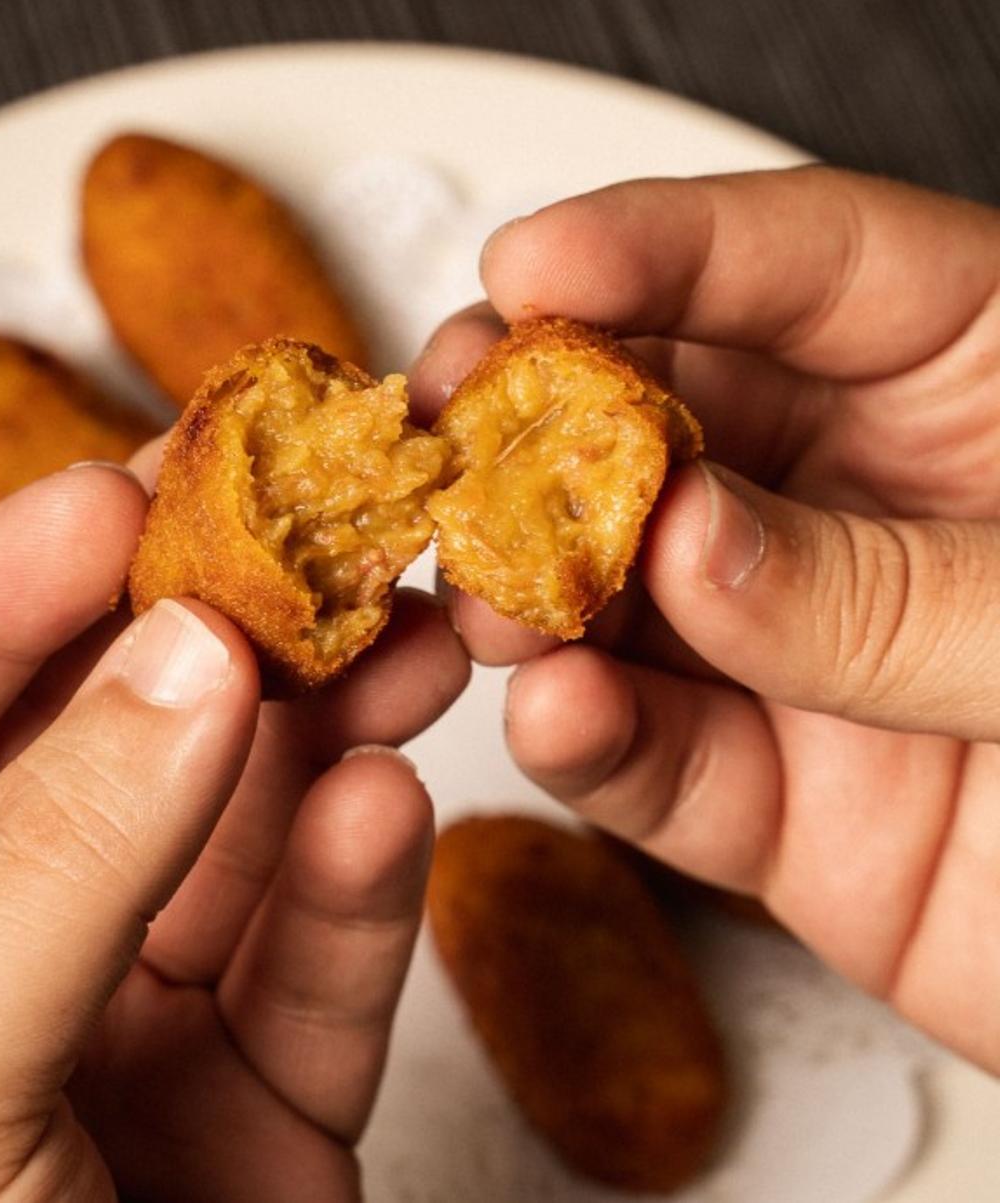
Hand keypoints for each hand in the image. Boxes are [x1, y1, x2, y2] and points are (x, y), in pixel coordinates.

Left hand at [0, 463, 468, 1200]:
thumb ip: (56, 859)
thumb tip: (191, 656)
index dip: (2, 586)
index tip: (123, 491)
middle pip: (98, 743)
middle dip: (208, 630)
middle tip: (307, 520)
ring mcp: (129, 1014)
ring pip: (235, 835)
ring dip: (324, 730)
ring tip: (407, 636)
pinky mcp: (260, 1086)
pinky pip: (315, 965)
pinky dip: (360, 883)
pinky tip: (387, 802)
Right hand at [412, 166, 999, 1072]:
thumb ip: (891, 589)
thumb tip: (686, 542)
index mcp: (982, 391)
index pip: (806, 271)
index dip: (658, 250)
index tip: (530, 260)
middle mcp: (868, 512)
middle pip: (668, 419)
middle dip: (540, 418)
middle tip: (455, 425)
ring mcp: (801, 657)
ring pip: (623, 594)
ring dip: (536, 589)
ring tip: (496, 603)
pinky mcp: (770, 796)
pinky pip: (654, 758)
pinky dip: (590, 739)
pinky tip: (557, 714)